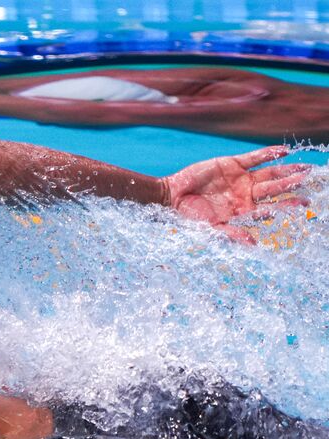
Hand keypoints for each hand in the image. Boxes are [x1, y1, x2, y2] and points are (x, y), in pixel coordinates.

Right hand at [163, 145, 311, 242]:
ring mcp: (241, 178)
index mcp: (243, 210)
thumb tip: (253, 245)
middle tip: (309, 181)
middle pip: (275, 188)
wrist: (172, 195)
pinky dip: (269, 154)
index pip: (270, 208)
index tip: (303, 205)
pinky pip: (255, 158)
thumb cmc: (189, 215)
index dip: (287, 206)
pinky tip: (284, 151)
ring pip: (270, 173)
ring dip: (287, 169)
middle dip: (292, 185)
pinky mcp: (233, 164)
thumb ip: (231, 234)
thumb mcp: (210, 228)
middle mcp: (246, 194)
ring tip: (305, 167)